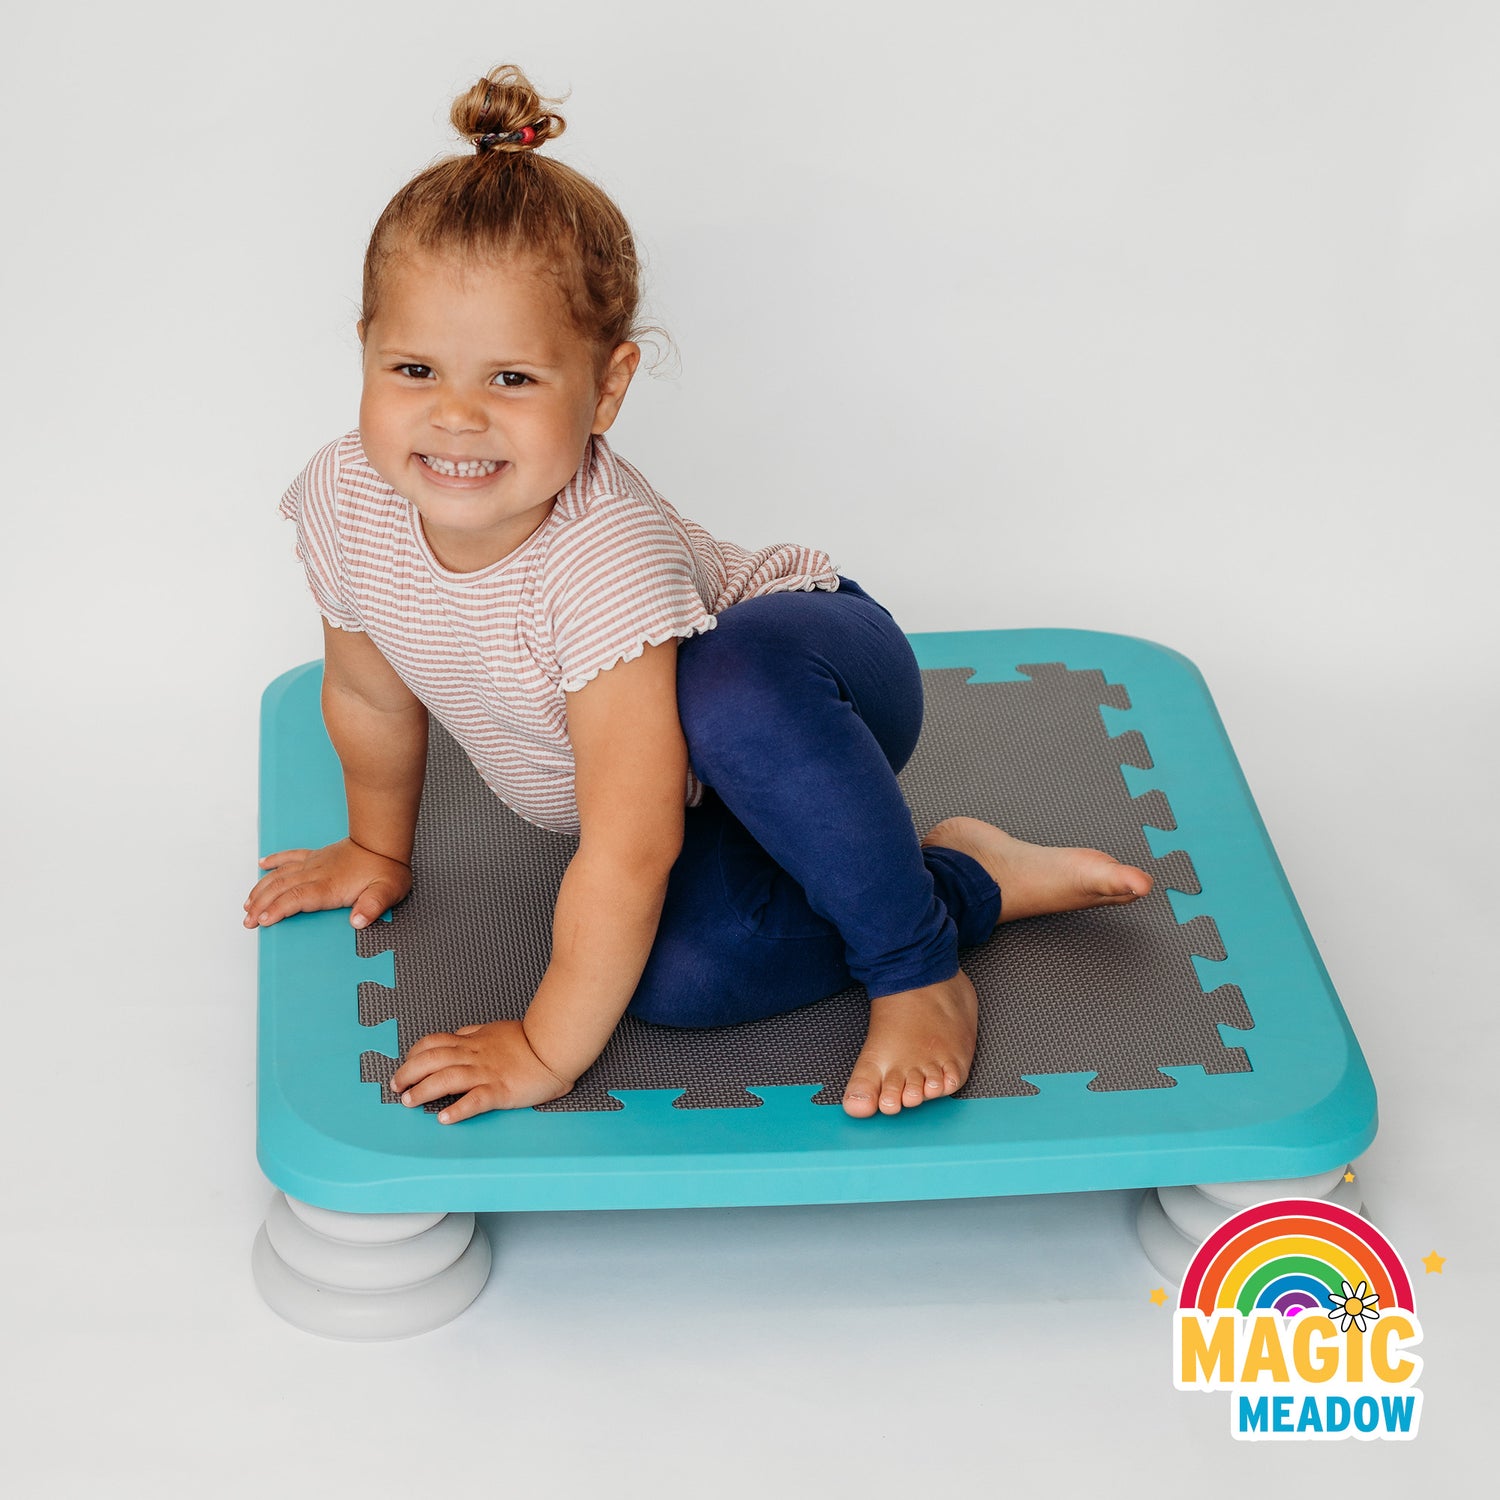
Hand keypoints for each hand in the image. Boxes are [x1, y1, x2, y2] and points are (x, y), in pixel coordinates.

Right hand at [243, 837, 411, 929]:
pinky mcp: (317, 856)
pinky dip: (274, 860)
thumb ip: (373, 907)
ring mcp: (315, 863)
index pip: (296, 898)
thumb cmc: (387, 869)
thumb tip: (359, 921)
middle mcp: (317, 873)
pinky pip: (291, 856)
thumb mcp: (387, 891)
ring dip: (261, 889)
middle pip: (281, 888)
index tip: (262, 920)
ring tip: (247, 904)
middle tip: (247, 920)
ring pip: (280, 874)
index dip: (277, 909)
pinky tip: (262, 864)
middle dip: (260, 905)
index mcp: (330, 886)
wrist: (385, 842)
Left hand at [390, 1020, 574, 1121]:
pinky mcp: (501, 1090)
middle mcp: (474, 1056)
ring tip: (409, 1101)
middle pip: (433, 1060)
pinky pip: (476, 1100)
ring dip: (424, 1090)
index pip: (434, 1043)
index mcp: (472, 1042)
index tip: (405, 1066)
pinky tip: (444, 1118)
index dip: (414, 1055)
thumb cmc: (528, 1040)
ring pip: (447, 1078)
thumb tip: (457, 1035)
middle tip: (396, 1087)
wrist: (554, 1047)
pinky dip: (458, 1109)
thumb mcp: (495, 1029)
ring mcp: (487, 1073)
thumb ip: (474, 1033)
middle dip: (409, 1072)